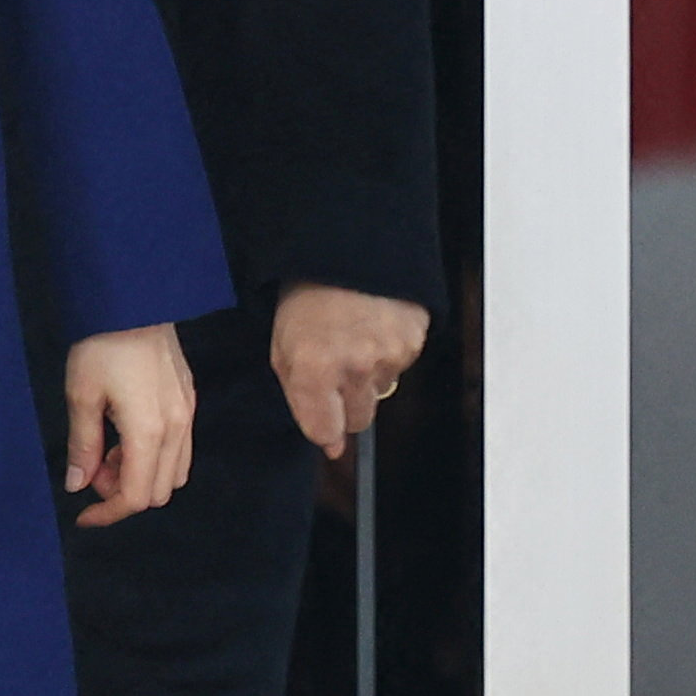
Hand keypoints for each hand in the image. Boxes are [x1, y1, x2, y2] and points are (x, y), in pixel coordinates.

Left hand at [63, 323, 194, 523]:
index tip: (82, 516)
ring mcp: (188, 417)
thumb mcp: (81, 394)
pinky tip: (127, 435)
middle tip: (92, 468)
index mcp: (149, 432)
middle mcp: (177, 430)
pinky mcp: (189, 403)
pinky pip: (179, 452)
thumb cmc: (103, 345)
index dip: (108, 513)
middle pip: (159, 492)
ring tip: (108, 450)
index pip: (136, 496)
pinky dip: (153, 458)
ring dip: (140, 476)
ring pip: (173, 474)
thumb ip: (83, 445)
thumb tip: (77, 485)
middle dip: (123, 493)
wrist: (137, 301)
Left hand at [267, 283, 434, 460]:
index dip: (324, 430)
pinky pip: (400, 368)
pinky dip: (387, 355)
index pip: (325, 431)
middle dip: (346, 406)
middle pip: (358, 421)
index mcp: (313, 369)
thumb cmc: (306, 297)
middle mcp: (354, 367)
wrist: (344, 250)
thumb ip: (301, 399)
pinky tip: (371, 329)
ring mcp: (388, 356)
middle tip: (334, 372)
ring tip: (351, 340)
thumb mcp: (282, 348)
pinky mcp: (413, 343)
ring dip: (367, 377)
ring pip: (380, 393)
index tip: (324, 424)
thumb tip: (329, 444)